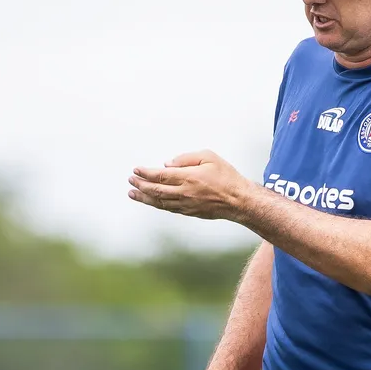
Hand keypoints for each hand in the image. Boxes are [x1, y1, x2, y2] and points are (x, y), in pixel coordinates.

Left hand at [128, 150, 249, 220]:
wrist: (239, 200)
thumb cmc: (226, 176)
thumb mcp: (209, 157)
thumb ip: (186, 158)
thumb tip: (167, 164)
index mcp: (188, 177)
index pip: (160, 176)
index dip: (145, 173)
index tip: (136, 169)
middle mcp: (184, 192)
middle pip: (155, 190)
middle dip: (140, 185)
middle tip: (131, 180)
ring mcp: (186, 204)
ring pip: (159, 202)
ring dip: (144, 197)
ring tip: (132, 193)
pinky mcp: (189, 212)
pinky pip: (168, 208)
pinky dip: (156, 204)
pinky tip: (151, 201)